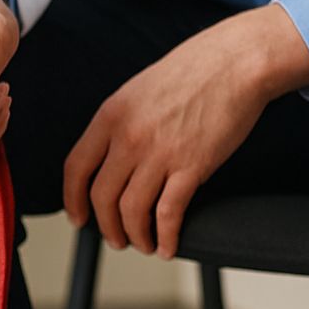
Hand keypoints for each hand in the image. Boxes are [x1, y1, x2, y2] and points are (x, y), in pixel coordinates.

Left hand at [63, 4, 308, 257]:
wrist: (235, 62)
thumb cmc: (191, 73)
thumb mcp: (137, 92)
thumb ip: (118, 124)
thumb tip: (107, 159)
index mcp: (110, 117)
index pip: (76, 168)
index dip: (72, 199)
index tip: (78, 218)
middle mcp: (128, 137)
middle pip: (102, 197)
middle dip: (105, 227)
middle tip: (115, 239)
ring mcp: (159, 153)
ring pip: (132, 211)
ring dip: (135, 236)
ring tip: (142, 244)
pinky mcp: (192, 166)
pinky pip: (169, 213)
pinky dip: (165, 236)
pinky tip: (168, 246)